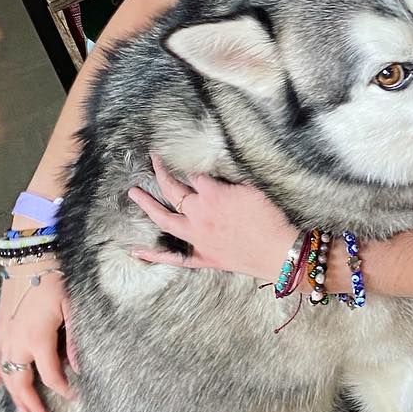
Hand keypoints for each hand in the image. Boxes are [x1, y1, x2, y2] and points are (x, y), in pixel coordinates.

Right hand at [0, 258, 77, 411]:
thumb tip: (78, 367)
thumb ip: (74, 340)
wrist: (29, 260)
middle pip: (22, 384)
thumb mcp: (72, 309)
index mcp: (38, 340)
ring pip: (6, 376)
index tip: (73, 398)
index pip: (50, 376)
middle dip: (33, 405)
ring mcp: (4, 338)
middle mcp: (17, 344)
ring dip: (14, 396)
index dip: (62, 390)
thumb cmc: (55, 281)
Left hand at [128, 157, 295, 278]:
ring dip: (146, 204)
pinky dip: (154, 255)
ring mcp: (196, 237)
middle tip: (153, 160)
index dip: (188, 162)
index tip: (182, 153)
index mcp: (211, 194)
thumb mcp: (252, 188)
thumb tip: (215, 171)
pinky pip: (173, 257)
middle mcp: (198, 214)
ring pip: (164, 218)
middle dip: (160, 171)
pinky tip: (136, 251)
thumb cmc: (270, 218)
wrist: (279, 252)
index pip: (192, 172)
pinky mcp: (201, 257)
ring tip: (133, 193)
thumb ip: (229, 179)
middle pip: (172, 188)